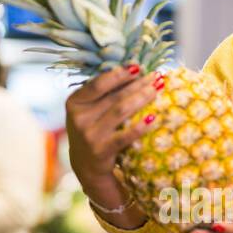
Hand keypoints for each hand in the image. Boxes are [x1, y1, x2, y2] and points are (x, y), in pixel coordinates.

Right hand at [64, 65, 160, 199]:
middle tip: (156, 77)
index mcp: (74, 103)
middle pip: (114, 96)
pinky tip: (153, 118)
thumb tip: (135, 70)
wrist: (86, 165)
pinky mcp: (101, 151)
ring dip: (142, 98)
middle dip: (138, 85)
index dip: (119, 74)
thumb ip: (104, 93)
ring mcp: (89, 135)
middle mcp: (79, 118)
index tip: (137, 67)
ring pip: (121, 111)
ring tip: (157, 90)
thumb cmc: (93, 129)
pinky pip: (125, 136)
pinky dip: (140, 126)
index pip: (98, 84)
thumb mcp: (89, 110)